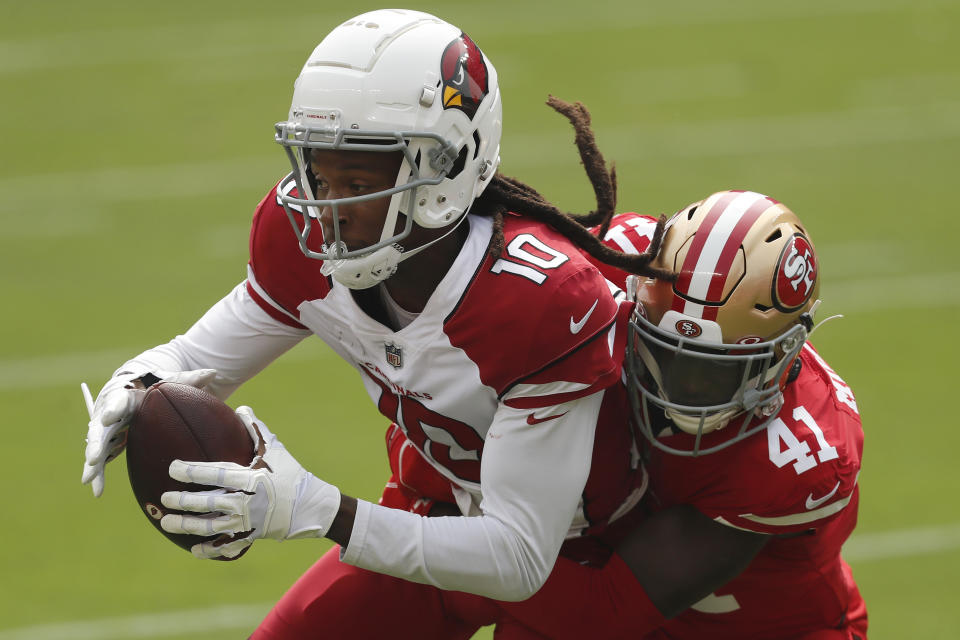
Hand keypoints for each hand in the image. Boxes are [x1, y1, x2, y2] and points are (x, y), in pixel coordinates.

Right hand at [80, 368, 217, 496]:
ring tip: (90, 479)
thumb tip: (212, 372)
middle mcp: (110, 412)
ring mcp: (107, 429)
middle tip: (93, 457)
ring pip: (96, 446)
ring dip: (93, 463)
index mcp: (126, 396)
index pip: (118, 401)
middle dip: (96, 443)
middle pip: (100, 428)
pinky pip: (101, 460)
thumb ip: (189, 379)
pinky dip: (99, 473)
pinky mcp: (107, 443)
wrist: (140, 389)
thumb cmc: (156, 385)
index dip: (112, 409)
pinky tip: (98, 490)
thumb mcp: (171, 381)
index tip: (108, 418)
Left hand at [159, 406, 341, 558]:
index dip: (192, 471)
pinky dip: (211, 550)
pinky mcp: (252, 535)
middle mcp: (246, 502)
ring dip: (187, 526)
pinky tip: (195, 550)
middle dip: (183, 501)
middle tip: (165, 498)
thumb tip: (241, 407)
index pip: (215, 473)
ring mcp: (248, 521)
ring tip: (167, 523)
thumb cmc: (292, 474)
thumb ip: (256, 429)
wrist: (312, 506)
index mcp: (251, 479)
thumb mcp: (275, 450)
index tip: (172, 468)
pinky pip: (228, 546)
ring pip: (211, 526)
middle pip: (208, 502)